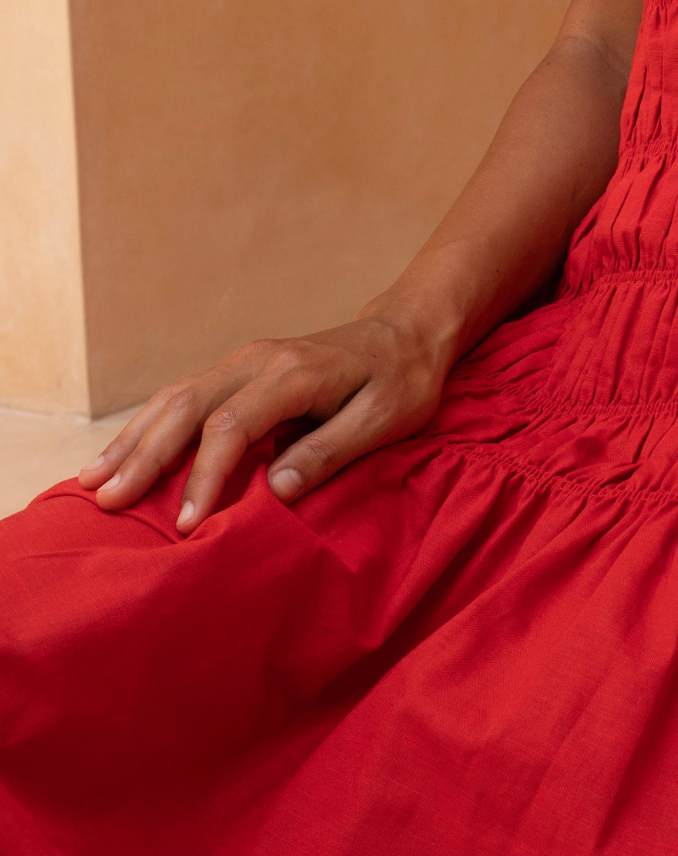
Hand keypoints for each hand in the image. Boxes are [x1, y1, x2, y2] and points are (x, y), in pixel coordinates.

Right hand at [76, 305, 455, 534]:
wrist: (406, 332)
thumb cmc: (402, 380)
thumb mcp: (384, 419)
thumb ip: (329, 451)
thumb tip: (277, 489)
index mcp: (293, 374)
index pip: (232, 427)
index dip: (206, 477)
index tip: (188, 524)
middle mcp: (258, 360)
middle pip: (187, 407)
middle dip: (144, 456)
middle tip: (108, 501)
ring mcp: (244, 361)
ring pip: (175, 397)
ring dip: (133, 438)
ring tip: (93, 480)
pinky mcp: (240, 369)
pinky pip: (184, 395)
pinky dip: (148, 425)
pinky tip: (123, 453)